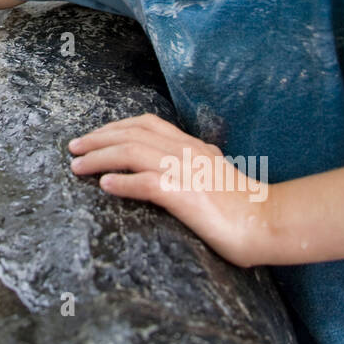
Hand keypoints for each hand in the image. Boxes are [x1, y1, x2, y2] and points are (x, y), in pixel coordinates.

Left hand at [68, 113, 273, 267]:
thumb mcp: (217, 174)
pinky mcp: (184, 195)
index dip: (115, 126)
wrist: (270, 221)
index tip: (94, 135)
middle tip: (73, 147)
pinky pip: (145, 183)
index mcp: (193, 145)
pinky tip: (104, 185)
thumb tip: (188, 159)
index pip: (147, 122)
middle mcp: (186, 151)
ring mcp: (185, 171)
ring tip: (78, 166)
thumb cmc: (246, 205)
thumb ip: (199, 163)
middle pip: (131, 133)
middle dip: (97, 138)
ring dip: (99, 158)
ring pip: (131, 152)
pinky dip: (121, 182)